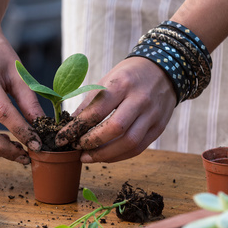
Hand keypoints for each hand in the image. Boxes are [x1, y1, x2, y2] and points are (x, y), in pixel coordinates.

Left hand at [55, 57, 176, 162]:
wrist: (164, 70)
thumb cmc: (129, 75)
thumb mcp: (108, 79)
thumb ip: (90, 102)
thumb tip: (71, 124)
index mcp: (122, 84)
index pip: (97, 111)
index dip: (76, 127)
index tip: (62, 138)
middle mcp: (140, 99)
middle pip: (115, 129)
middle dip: (91, 143)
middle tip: (76, 148)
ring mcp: (152, 114)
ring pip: (129, 143)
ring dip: (105, 155)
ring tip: (88, 156)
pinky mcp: (159, 127)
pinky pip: (138, 147)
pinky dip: (119, 155)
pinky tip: (105, 156)